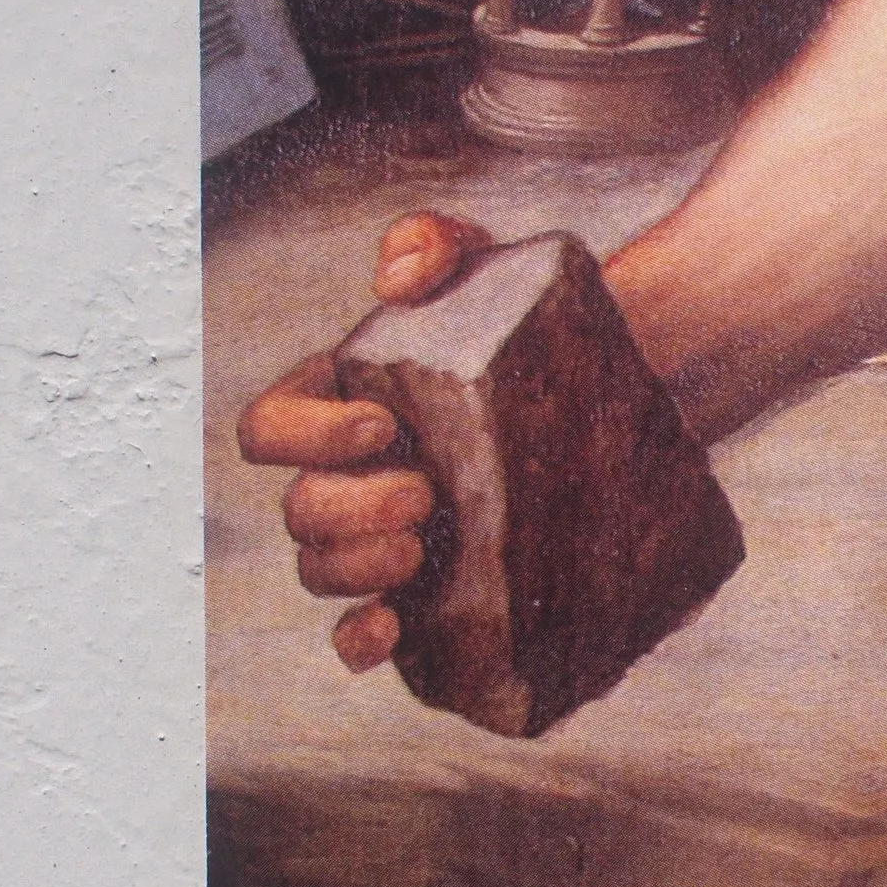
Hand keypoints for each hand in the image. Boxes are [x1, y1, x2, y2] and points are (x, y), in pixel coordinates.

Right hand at [235, 212, 492, 671]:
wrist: (616, 390)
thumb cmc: (530, 327)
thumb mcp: (488, 268)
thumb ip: (434, 245)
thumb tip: (397, 278)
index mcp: (335, 408)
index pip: (269, 429)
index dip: (307, 436)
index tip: (386, 424)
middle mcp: (347, 481)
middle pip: (300, 513)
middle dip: (349, 510)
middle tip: (426, 495)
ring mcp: (382, 542)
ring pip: (322, 572)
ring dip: (356, 569)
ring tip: (422, 550)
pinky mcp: (428, 595)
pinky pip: (362, 636)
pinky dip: (358, 641)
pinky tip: (390, 630)